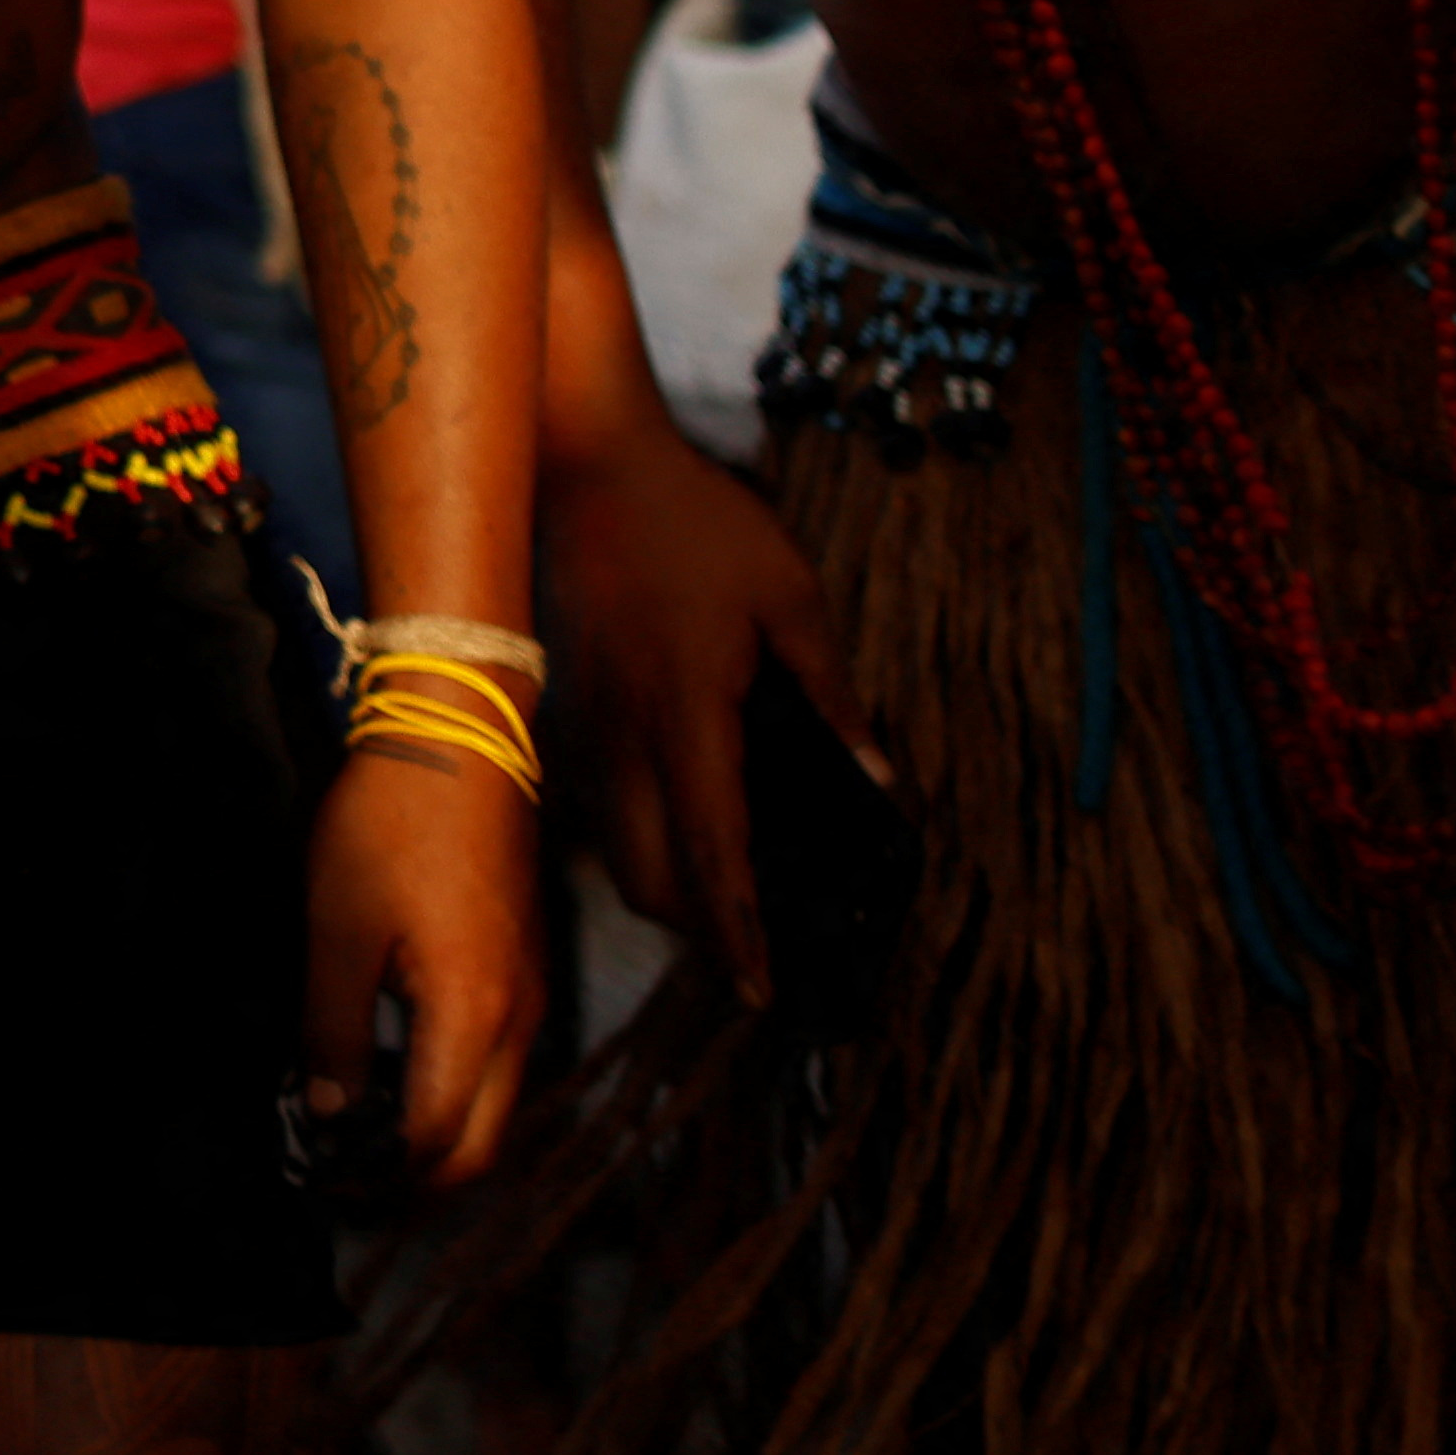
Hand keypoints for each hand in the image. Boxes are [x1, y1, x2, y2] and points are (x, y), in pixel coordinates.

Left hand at [296, 734, 542, 1194]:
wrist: (460, 736)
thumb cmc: (392, 824)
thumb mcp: (339, 931)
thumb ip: (334, 1033)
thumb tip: (331, 1113)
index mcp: (475, 1015)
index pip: (438, 1143)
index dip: (379, 1176)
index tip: (325, 1178)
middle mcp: (519, 1018)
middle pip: (483, 1145)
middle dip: (416, 1178)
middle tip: (347, 1175)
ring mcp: (530, 993)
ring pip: (496, 1107)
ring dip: (437, 1138)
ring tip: (362, 1132)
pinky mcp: (524, 968)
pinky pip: (500, 1064)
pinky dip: (454, 1092)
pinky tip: (399, 1074)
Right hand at [538, 416, 849, 1002]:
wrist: (590, 464)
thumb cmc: (698, 522)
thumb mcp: (791, 597)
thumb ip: (832, 695)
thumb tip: (877, 779)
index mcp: (690, 714)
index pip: (713, 850)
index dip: (738, 931)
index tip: (761, 991)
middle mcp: (629, 737)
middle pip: (650, 879)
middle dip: (700, 928)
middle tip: (761, 942)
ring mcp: (592, 726)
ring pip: (620, 851)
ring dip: (671, 890)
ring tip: (734, 895)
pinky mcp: (578, 710)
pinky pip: (610, 808)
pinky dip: (648, 841)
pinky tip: (692, 820)